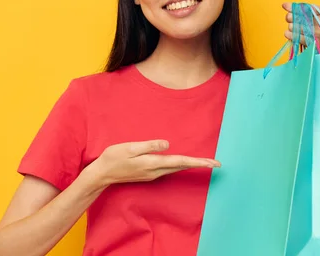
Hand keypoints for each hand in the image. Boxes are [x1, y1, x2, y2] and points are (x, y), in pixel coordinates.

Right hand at [86, 140, 220, 186]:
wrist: (101, 175)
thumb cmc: (113, 158)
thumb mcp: (130, 147)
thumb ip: (149, 146)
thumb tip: (167, 145)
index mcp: (153, 163)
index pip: (181, 161)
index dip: (199, 162)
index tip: (214, 163)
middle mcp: (156, 171)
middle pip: (182, 166)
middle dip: (200, 164)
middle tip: (217, 163)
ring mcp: (152, 174)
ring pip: (177, 169)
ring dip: (191, 165)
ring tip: (205, 162)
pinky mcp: (149, 174)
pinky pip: (169, 169)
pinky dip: (180, 165)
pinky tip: (184, 162)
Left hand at [282, 3, 319, 52]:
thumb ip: (307, 12)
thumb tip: (286, 5)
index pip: (304, 6)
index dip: (293, 6)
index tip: (285, 6)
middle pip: (297, 16)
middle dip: (290, 17)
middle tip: (290, 20)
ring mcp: (316, 33)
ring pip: (294, 26)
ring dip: (291, 28)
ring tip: (294, 29)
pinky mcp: (312, 43)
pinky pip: (294, 36)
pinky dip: (290, 35)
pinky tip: (290, 35)